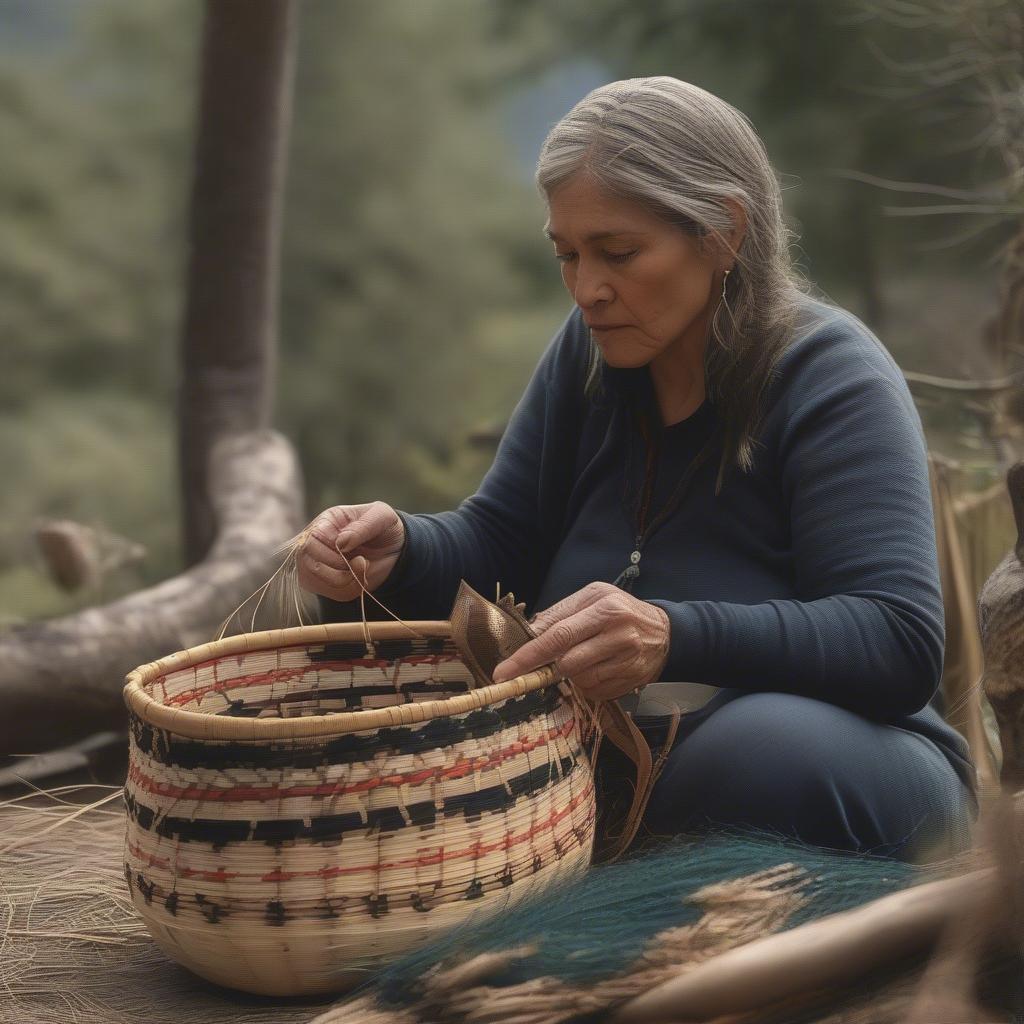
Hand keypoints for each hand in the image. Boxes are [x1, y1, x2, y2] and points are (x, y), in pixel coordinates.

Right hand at [296, 501, 404, 602]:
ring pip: (314, 582)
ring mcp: (315, 562)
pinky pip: (329, 594)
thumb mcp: (382, 517)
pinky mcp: (322, 581)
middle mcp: (314, 542)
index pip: (310, 542)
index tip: (359, 557)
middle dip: (338, 573)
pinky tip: (361, 579)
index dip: (333, 555)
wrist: (394, 547)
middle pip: (308, 565)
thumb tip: (341, 542)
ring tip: (364, 569)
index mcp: (326, 522)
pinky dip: (349, 591)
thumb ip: (363, 526)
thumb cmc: (384, 527)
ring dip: (345, 583)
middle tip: (363, 564)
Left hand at [491, 581, 670, 700]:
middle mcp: (618, 635)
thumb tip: (528, 633)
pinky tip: (598, 668)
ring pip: (579, 680)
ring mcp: (627, 662)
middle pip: (566, 663)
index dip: (527, 656)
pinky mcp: (630, 683)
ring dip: (571, 674)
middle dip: (549, 666)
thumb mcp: (593, 597)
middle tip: (546, 663)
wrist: (666, 633)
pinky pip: (594, 692)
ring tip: (584, 657)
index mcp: (604, 608)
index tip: (503, 672)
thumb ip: (560, 613)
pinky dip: (587, 684)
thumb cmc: (621, 610)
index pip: (557, 635)